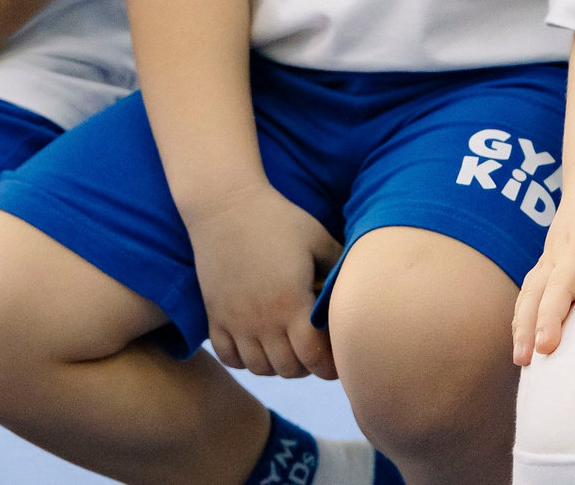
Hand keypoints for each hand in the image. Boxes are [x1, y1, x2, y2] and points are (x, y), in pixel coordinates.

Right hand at [184, 182, 339, 379]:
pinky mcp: (215, 316)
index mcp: (291, 303)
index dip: (330, 365)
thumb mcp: (318, 239)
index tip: (338, 358)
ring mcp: (235, 321)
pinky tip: (258, 344)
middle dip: (308, 366)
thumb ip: (339, 267)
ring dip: (277, 365)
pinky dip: (244, 360)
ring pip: (259, 368)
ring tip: (289, 349)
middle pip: (288, 369)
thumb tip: (360, 284)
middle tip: (316, 351)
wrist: (225, 205)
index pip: (314, 358)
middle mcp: (262, 320)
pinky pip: (228, 357)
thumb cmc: (278, 218)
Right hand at [513, 151, 574, 363]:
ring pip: (534, 290)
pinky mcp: (546, 261)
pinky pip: (528, 291)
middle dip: (550, 316)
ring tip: (525, 360)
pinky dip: (520, 319)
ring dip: (526, 323)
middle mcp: (571, 242)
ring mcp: (554, 253)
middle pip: (557, 282)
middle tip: (546, 348)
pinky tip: (519, 351)